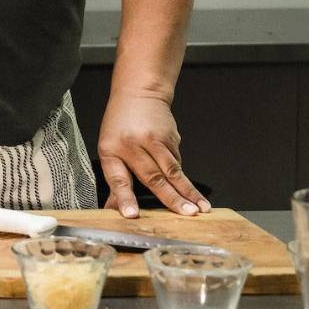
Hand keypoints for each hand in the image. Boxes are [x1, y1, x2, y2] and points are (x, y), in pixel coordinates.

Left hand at [97, 91, 208, 217]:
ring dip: (188, 191)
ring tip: (199, 208)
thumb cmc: (120, 124)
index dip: (124, 198)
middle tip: (185, 214)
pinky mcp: (172, 138)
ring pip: (173, 171)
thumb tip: (113, 208)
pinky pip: (177, 163)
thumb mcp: (109, 149)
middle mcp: (133, 145)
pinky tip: (189, 188)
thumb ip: (115, 180)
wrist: (139, 93)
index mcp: (111, 150)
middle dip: (172, 199)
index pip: (118, 179)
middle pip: (153, 176)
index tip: (131, 215)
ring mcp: (154, 140)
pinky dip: (181, 177)